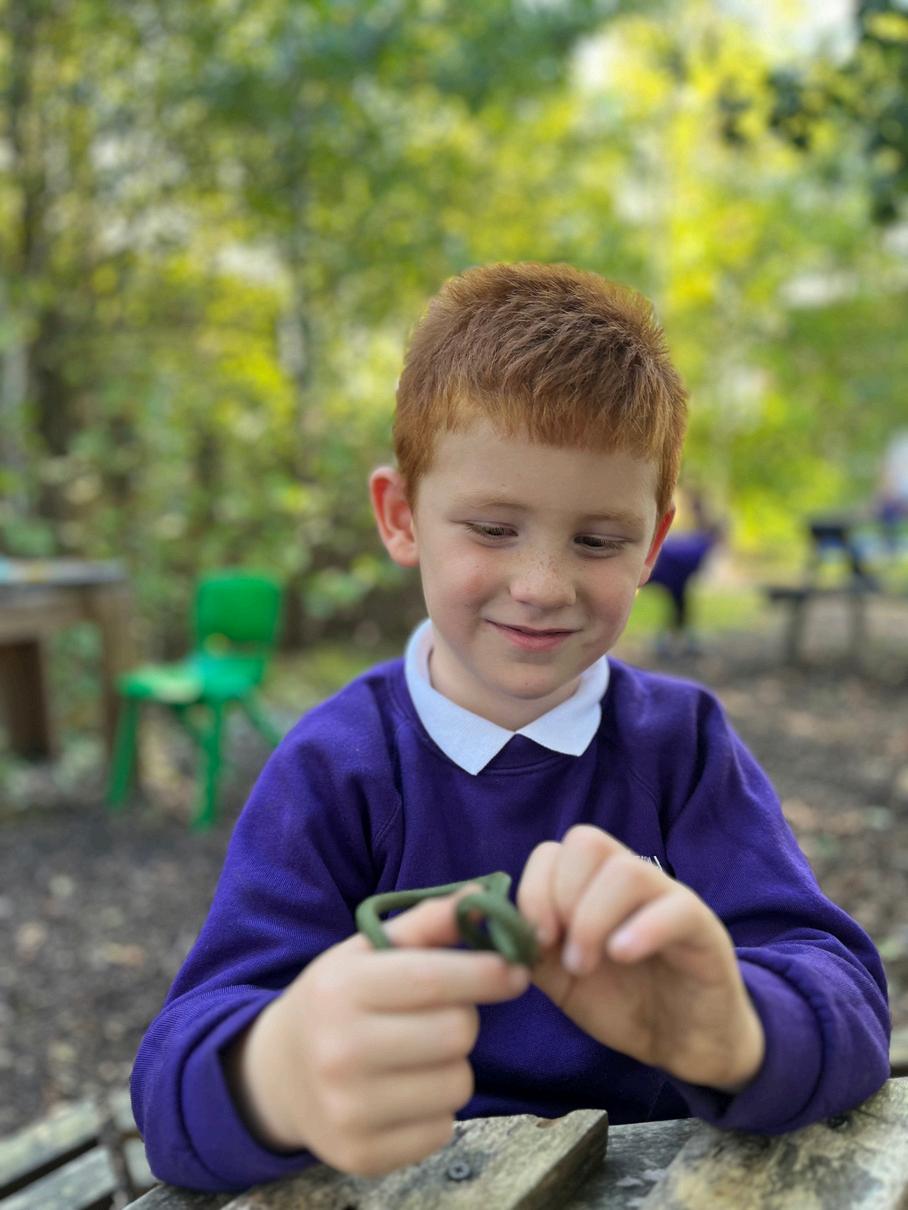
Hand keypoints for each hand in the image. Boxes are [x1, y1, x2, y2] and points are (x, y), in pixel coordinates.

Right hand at [226, 888, 529, 1175]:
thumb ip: (428, 922)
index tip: (513, 969)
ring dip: (452, 1066)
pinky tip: (405, 1092)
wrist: (278, 1074)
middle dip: (463, 1019)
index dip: (487, 972)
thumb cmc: (338, 1000)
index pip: (435, 979)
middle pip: (458, 1033)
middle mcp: (340, 1050)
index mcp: (342, 989)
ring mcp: (348, 1109)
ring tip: (419, 1054)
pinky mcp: (362, 1155)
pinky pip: (441, 1130)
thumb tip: (484, 895)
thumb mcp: (368, 951)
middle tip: (442, 1014)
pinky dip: (435, 1110)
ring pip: (458, 1085)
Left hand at [516, 825, 764, 1091]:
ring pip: (626, 870)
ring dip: (593, 919)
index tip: (536, 940)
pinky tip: (622, 957)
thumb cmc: (622, 1001)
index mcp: (593, 885)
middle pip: (587, 842)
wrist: (682, 1042)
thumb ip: (528, 946)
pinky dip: (640, 930)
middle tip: (563, 954)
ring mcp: (669, 899)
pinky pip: (675, 908)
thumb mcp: (561, 977)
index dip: (534, 889)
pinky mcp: (704, 929)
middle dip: (561, 898)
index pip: (554, 849)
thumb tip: (485, 918)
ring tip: (587, 966)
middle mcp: (630, 880)